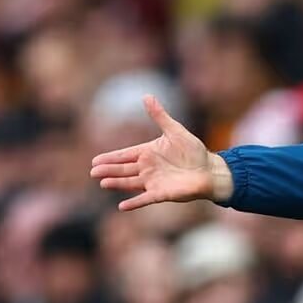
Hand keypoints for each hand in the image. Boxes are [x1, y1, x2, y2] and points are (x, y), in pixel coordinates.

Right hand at [90, 95, 233, 209]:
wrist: (210, 170)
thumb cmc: (194, 151)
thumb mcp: (175, 131)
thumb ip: (160, 116)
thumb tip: (147, 96)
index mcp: (148, 153)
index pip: (125, 155)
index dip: (110, 158)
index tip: (95, 160)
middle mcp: (147, 168)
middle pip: (123, 169)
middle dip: (108, 170)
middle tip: (93, 172)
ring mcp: (153, 181)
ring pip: (130, 183)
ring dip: (117, 183)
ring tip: (103, 183)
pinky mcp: (162, 193)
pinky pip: (145, 199)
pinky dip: (134, 203)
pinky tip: (121, 206)